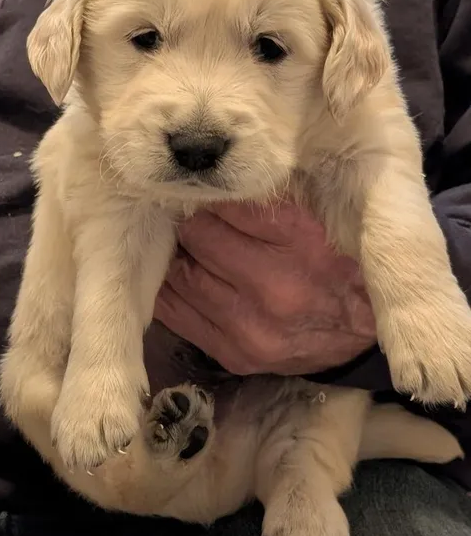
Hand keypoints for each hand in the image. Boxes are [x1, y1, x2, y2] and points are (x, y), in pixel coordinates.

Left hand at [154, 201, 375, 375]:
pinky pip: (176, 314)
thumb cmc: (340, 265)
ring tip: (183, 245)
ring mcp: (253, 328)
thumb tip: (217, 180)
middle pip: (200, 238)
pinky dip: (170, 290)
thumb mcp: (322, 219)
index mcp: (304, 242)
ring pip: (181, 276)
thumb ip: (274, 199)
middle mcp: (278, 288)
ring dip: (178, 255)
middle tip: (189, 215)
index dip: (214, 195)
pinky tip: (180, 275)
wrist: (364, 335)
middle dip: (191, 222)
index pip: (231, 204)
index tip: (209, 191)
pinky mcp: (235, 355)